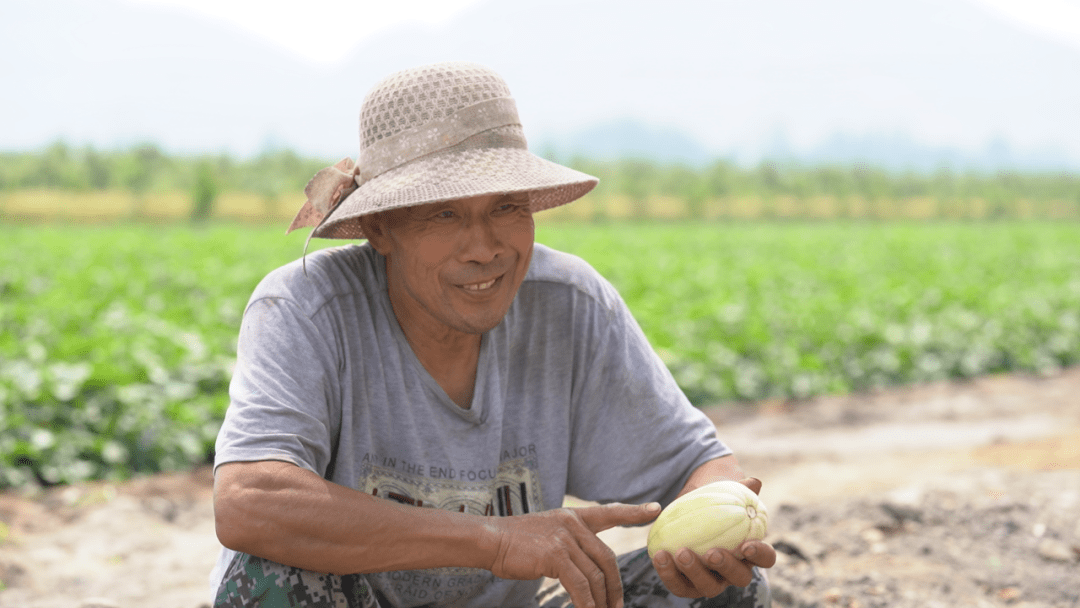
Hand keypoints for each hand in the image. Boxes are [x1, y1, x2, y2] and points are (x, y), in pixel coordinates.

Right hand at [486, 502, 660, 607]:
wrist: (489, 539)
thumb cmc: (514, 542)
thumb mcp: (547, 533)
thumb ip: (568, 543)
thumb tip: (587, 569)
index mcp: (573, 516)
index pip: (609, 511)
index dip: (633, 511)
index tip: (656, 509)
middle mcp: (572, 523)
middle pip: (607, 558)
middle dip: (615, 586)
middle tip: (617, 606)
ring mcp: (565, 538)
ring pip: (595, 575)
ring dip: (602, 600)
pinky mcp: (555, 555)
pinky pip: (580, 585)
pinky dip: (587, 603)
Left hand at [652, 478, 776, 597]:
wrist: (684, 513)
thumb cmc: (712, 504)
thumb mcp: (724, 494)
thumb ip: (739, 489)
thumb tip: (753, 482)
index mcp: (749, 551)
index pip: (765, 558)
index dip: (760, 554)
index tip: (747, 545)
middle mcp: (733, 571)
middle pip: (739, 578)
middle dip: (726, 567)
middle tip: (711, 553)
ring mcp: (712, 581)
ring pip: (709, 587)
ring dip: (694, 572)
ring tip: (680, 552)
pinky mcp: (687, 585)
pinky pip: (679, 585)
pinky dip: (668, 573)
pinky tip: (660, 556)